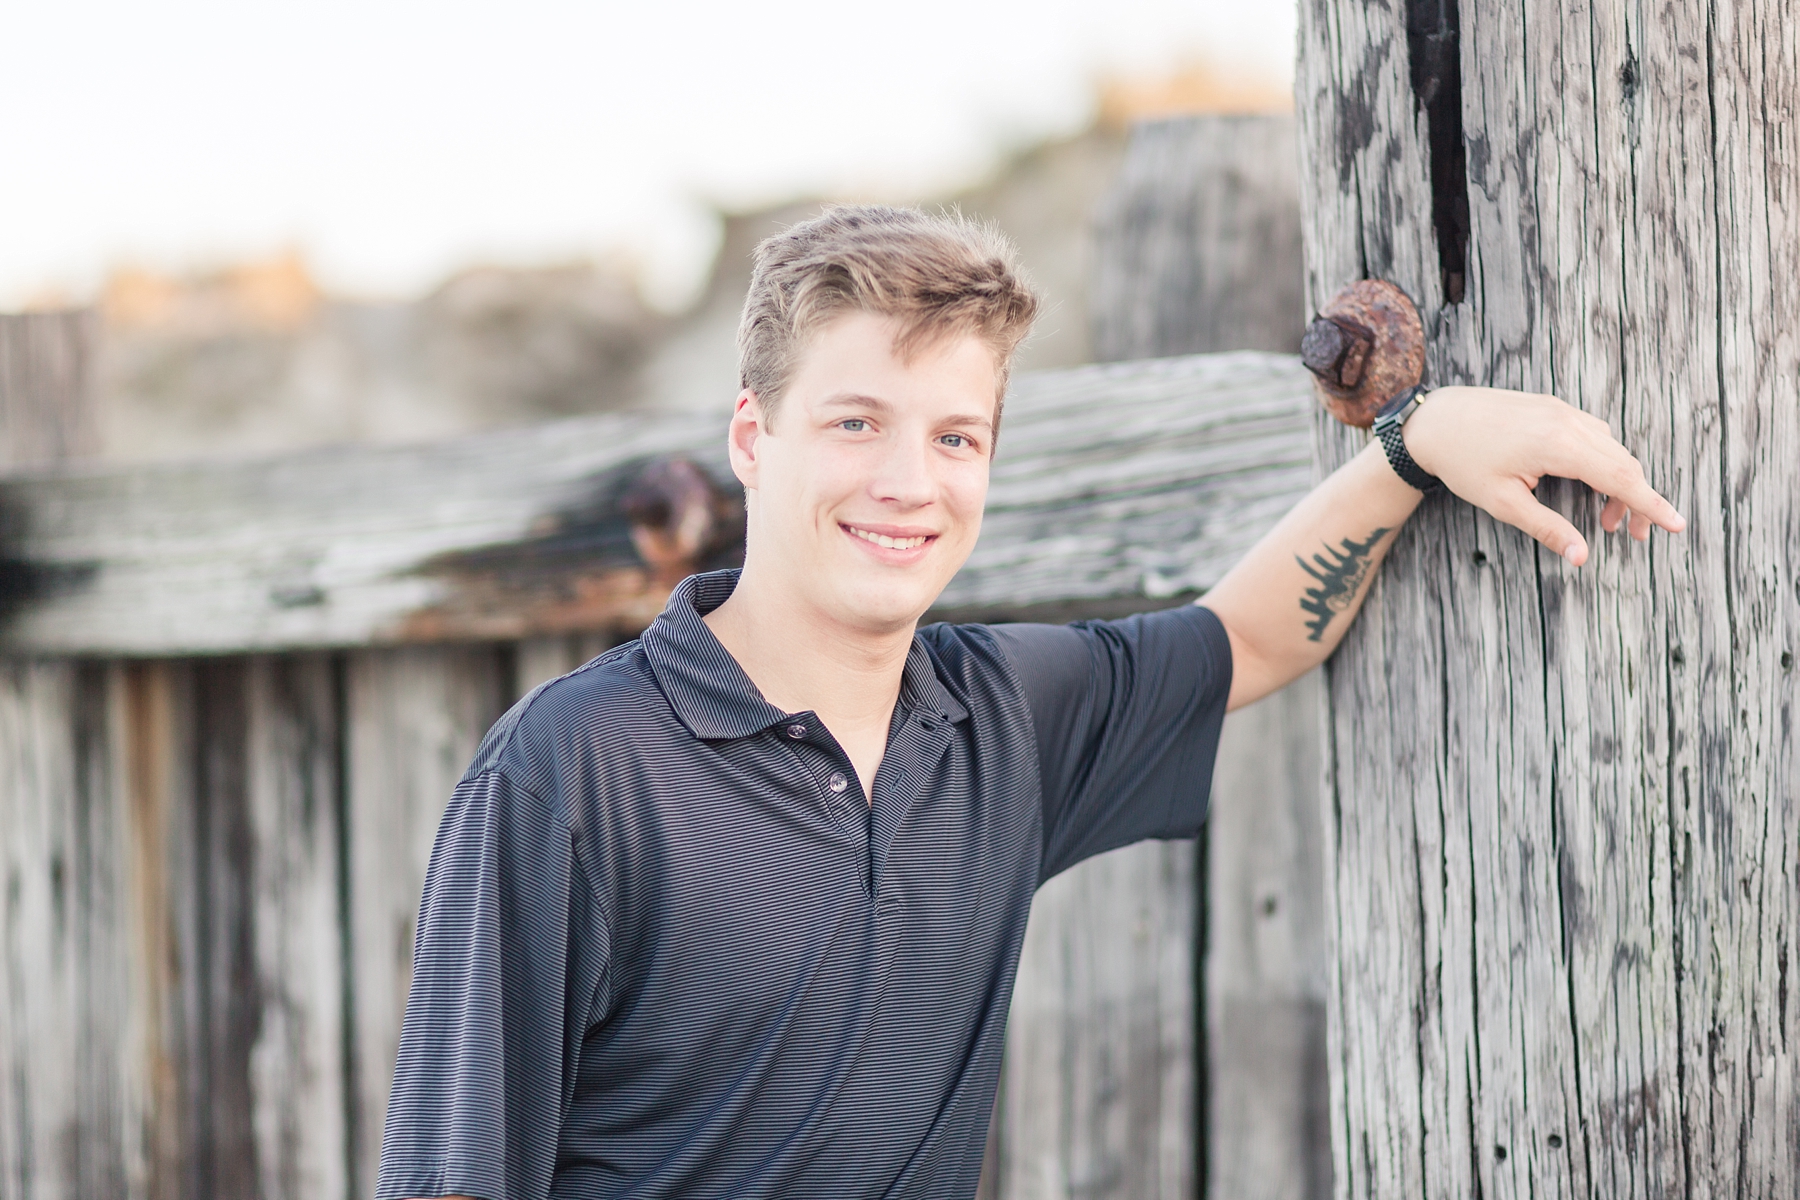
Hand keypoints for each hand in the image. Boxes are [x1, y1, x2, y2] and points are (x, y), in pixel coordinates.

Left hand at [1401, 386, 1685, 564]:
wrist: (1434, 420)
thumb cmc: (1463, 463)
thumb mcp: (1502, 503)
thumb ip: (1546, 528)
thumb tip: (1581, 557)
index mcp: (1558, 444)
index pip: (1621, 478)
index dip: (1651, 505)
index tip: (1677, 525)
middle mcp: (1568, 421)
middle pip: (1623, 463)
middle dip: (1636, 501)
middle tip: (1632, 536)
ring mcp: (1561, 410)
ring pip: (1611, 448)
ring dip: (1618, 482)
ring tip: (1604, 520)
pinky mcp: (1553, 407)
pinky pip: (1594, 435)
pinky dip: (1602, 462)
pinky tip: (1588, 486)